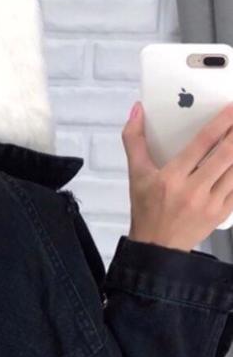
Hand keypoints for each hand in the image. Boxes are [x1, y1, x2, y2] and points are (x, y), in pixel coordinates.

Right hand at [122, 100, 232, 250]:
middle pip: (225, 155)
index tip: (231, 109)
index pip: (202, 143)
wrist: (157, 247)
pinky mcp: (221, 214)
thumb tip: (137, 110)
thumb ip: (134, 140)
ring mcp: (210, 204)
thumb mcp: (136, 175)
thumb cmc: (147, 209)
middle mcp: (193, 190)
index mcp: (171, 177)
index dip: (221, 123)